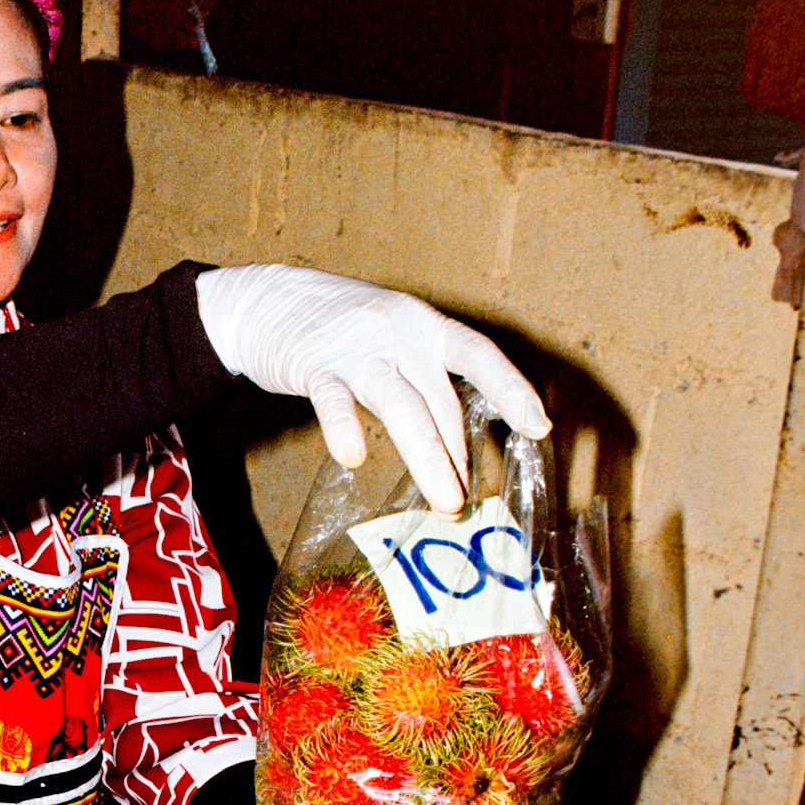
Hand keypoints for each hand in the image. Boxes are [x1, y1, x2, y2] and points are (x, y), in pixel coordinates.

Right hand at [195, 264, 549, 512]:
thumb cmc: (338, 333)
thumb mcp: (392, 345)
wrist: (266, 300)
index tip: (538, 426)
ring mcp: (358, 348)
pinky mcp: (314, 363)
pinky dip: (344, 426)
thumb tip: (453, 457)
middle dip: (456, 456)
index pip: (478, 356)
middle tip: (464, 504)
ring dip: (427, 456)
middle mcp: (400, 333)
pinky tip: (353, 456)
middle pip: (439, 400)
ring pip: (402, 405)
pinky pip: (333, 399)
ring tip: (442, 501)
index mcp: (425, 327)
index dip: (511, 390)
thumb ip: (421, 388)